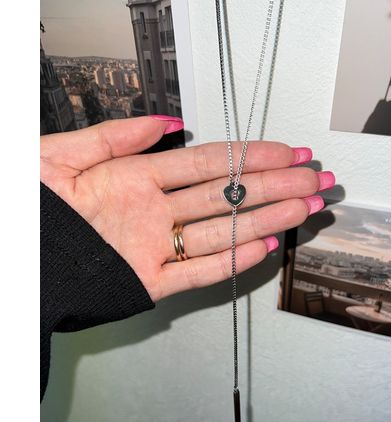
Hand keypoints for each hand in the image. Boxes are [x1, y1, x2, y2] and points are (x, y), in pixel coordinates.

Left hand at [40, 116, 334, 301]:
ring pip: (221, 231)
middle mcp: (153, 212)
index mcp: (134, 179)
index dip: (250, 156)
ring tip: (302, 206)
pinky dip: (229, 262)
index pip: (207, 163)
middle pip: (226, 195)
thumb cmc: (29, 213)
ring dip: (265, 218)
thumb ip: (111, 136)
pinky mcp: (148, 282)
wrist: (13, 264)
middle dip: (275, 185)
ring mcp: (155, 247)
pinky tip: (260, 245)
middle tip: (313, 178)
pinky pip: (197, 272)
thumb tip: (163, 123)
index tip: (286, 152)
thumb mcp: (58, 157)